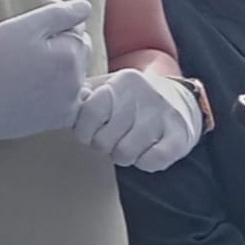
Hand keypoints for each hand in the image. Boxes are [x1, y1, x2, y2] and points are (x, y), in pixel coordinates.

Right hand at [0, 0, 92, 156]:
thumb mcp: (23, 27)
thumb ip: (59, 14)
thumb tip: (86, 7)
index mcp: (69, 54)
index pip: (77, 26)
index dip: (58, 15)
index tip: (38, 9)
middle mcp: (75, 82)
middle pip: (80, 51)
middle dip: (63, 39)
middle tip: (31, 37)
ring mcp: (68, 104)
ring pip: (75, 74)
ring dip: (62, 64)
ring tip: (33, 61)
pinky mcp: (58, 121)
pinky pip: (74, 101)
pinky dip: (65, 90)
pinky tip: (46, 85)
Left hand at [71, 70, 202, 170]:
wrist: (182, 100)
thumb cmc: (132, 100)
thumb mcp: (109, 89)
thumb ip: (84, 96)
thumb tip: (63, 104)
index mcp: (121, 82)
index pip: (89, 111)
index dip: (84, 131)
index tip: (90, 133)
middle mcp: (144, 95)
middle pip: (104, 140)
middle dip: (104, 146)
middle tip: (113, 140)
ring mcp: (164, 115)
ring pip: (126, 154)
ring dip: (123, 157)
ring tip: (129, 145)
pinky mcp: (180, 136)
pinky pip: (152, 161)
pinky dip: (145, 163)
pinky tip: (147, 152)